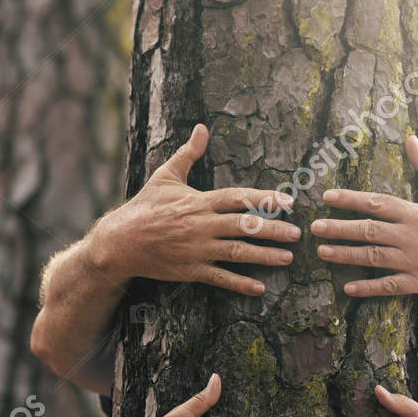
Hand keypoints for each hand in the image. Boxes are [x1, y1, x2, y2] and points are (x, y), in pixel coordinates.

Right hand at [94, 124, 300, 296]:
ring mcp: (196, 250)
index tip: (287, 201)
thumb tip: (202, 127)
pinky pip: (219, 278)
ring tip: (287, 258)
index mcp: (198, 202)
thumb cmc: (145, 206)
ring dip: (264, 256)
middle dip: (272, 229)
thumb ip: (189, 153)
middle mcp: (201, 225)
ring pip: (237, 253)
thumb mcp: (166, 175)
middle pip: (243, 226)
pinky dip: (240, 284)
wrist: (120, 241)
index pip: (237, 197)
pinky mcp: (190, 270)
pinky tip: (260, 288)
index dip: (264, 198)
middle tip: (297, 233)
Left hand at [310, 134, 417, 298]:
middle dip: (338, 228)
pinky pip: (390, 286)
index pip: (376, 203)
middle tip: (313, 227)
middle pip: (368, 230)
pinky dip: (368, 287)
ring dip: (345, 255)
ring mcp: (415, 261)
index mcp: (416, 212)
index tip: (327, 196)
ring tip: (322, 251)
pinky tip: (349, 288)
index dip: (349, 199)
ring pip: (373, 257)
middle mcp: (412, 236)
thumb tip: (410, 137)